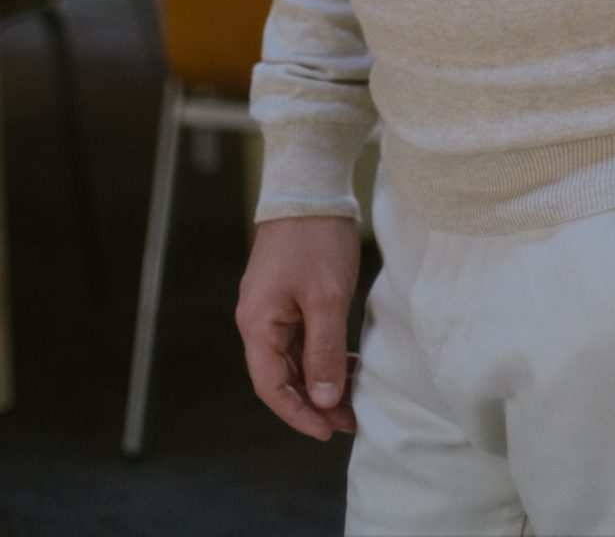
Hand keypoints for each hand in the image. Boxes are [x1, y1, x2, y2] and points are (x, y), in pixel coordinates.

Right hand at [236, 215, 360, 439]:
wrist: (311, 185)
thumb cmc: (317, 238)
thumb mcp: (328, 298)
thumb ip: (324, 351)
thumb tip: (323, 399)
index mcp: (258, 324)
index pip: (272, 386)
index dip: (298, 414)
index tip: (327, 431)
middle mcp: (258, 319)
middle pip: (282, 375)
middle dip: (314, 401)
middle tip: (350, 419)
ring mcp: (271, 306)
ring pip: (294, 357)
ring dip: (320, 379)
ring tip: (353, 397)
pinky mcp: (287, 293)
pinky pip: (301, 337)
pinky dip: (322, 354)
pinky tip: (347, 363)